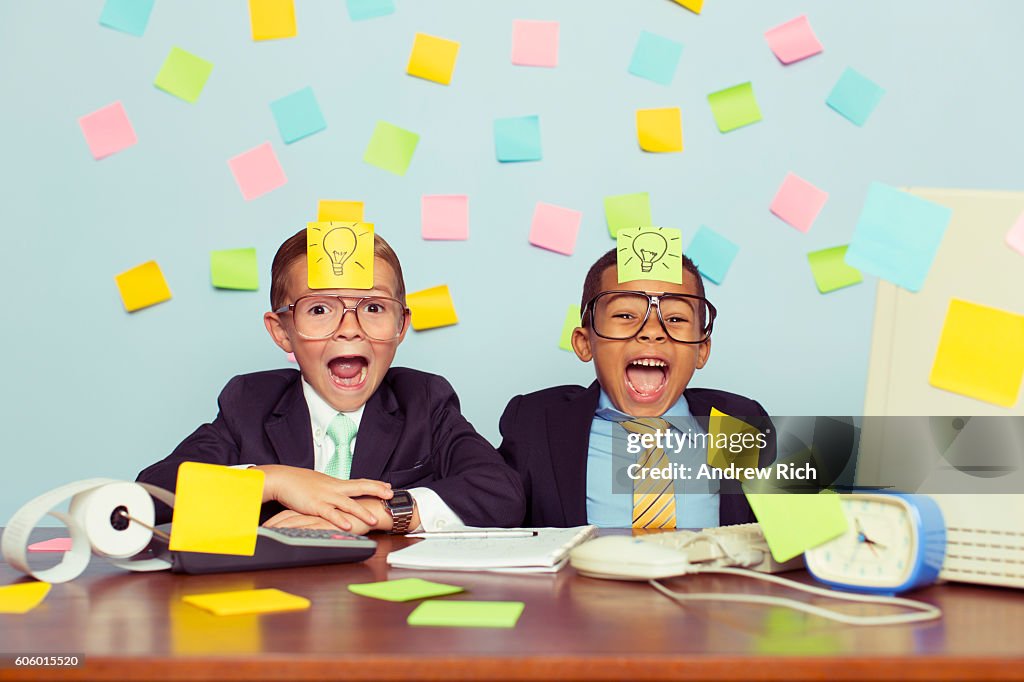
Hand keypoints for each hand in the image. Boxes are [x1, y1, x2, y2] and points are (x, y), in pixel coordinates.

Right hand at [254, 465, 392, 530]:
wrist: (282, 478)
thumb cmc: (298, 482)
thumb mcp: (319, 484)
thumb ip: (330, 489)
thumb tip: (339, 493)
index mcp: (335, 483)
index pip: (359, 482)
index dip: (374, 484)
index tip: (388, 486)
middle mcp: (334, 488)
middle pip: (360, 487)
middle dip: (376, 491)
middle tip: (391, 494)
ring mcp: (326, 496)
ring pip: (348, 504)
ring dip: (362, 512)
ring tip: (374, 519)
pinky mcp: (315, 505)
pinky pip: (330, 513)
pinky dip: (339, 519)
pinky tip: (348, 525)